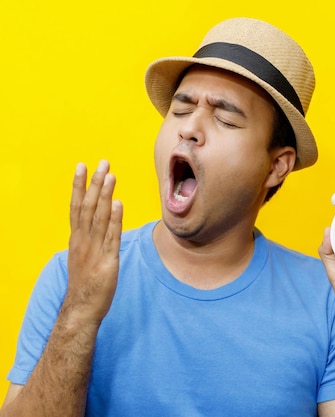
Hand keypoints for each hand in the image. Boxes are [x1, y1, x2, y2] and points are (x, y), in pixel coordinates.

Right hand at [64, 160, 122, 325]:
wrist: (82, 309)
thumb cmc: (85, 284)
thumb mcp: (84, 257)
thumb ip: (90, 240)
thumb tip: (99, 225)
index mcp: (77, 238)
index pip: (77, 206)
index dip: (79, 185)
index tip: (82, 166)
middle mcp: (83, 240)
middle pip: (88, 206)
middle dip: (95, 183)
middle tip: (102, 162)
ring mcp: (94, 250)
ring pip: (99, 217)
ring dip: (105, 195)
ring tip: (111, 176)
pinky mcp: (107, 260)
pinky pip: (111, 236)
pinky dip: (115, 219)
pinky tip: (118, 204)